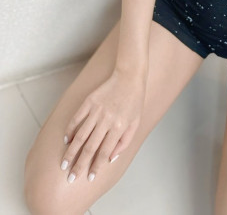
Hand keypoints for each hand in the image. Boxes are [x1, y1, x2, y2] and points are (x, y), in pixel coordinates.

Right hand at [60, 68, 145, 183]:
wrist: (129, 76)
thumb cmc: (134, 101)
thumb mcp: (135, 123)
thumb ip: (124, 142)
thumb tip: (110, 159)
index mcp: (119, 126)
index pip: (104, 152)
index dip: (96, 166)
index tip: (88, 178)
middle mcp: (106, 120)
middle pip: (90, 147)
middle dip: (79, 165)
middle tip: (70, 177)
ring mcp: (96, 110)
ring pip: (80, 135)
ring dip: (71, 152)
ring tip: (63, 164)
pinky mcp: (89, 101)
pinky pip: (76, 118)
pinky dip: (70, 130)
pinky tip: (66, 141)